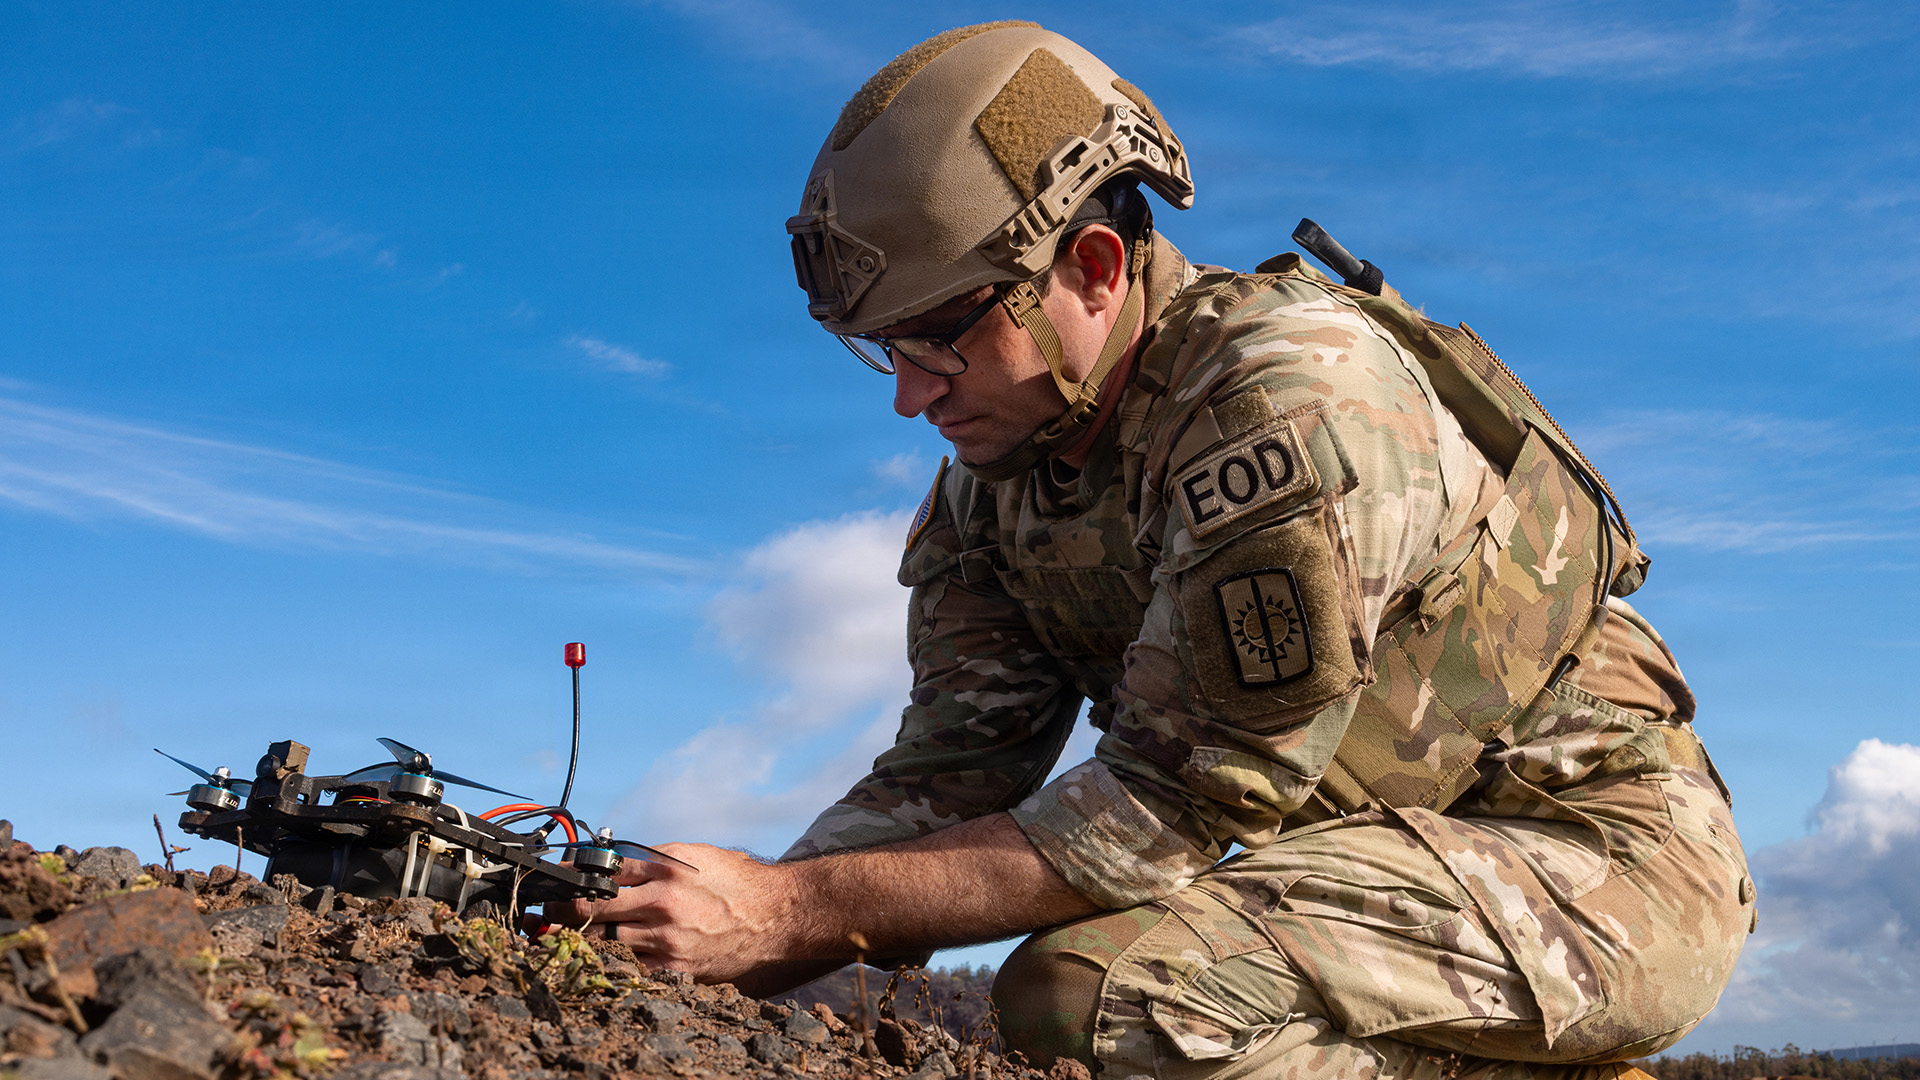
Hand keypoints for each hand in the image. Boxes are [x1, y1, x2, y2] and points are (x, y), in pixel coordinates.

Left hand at [538, 843, 800, 984]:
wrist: (778, 916)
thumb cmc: (737, 880)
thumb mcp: (695, 854)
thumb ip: (652, 858)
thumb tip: (611, 861)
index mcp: (667, 871)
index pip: (603, 870)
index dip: (572, 874)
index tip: (555, 877)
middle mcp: (663, 905)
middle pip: (594, 908)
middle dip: (564, 909)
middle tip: (545, 910)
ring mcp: (668, 941)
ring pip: (606, 941)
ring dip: (584, 938)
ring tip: (566, 934)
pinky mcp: (676, 970)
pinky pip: (632, 968)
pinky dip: (616, 961)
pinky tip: (606, 956)